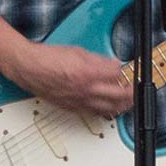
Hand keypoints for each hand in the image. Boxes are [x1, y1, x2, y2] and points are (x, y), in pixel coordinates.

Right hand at [8, 41, 133, 118]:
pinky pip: (95, 113)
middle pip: (119, 96)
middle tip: (135, 88)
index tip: (126, 68)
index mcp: (88, 72)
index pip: (117, 73)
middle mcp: (86, 90)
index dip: (124, 70)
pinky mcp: (73, 109)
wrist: (29, 68)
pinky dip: (106, 110)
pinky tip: (109, 107)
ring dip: (122, 105)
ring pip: (109, 109)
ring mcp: (80, 101)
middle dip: (131, 92)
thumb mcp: (78, 51)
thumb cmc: (49, 58)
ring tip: (128, 100)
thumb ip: (98, 60)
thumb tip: (112, 65)